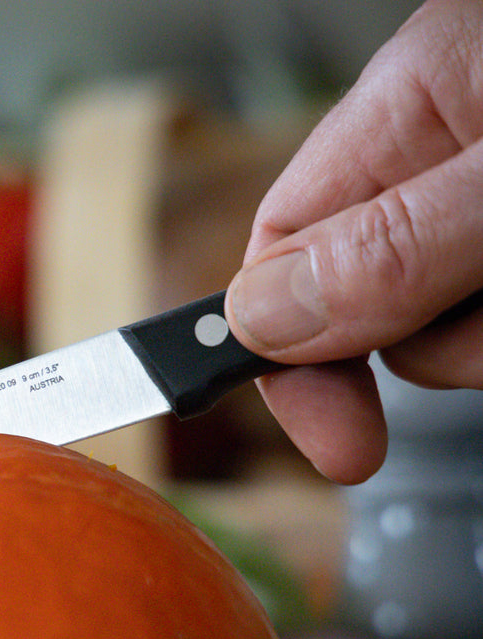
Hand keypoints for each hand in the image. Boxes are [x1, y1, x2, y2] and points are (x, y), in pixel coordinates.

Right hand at [225, 0, 482, 483]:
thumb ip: (394, 241)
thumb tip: (260, 317)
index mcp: (409, 110)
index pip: (283, 248)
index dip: (284, 356)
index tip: (336, 446)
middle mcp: (449, 156)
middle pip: (369, 304)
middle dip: (421, 347)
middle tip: (475, 354)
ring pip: (455, 330)